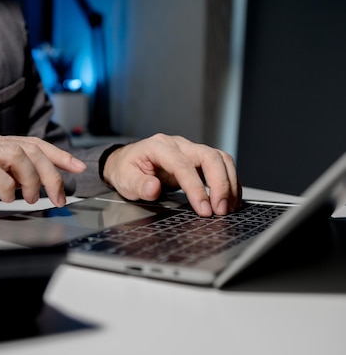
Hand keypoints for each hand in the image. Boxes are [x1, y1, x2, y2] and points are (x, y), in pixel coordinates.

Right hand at [0, 134, 86, 211]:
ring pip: (17, 155)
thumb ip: (2, 174)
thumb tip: (27, 184)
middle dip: (52, 173)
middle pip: (31, 149)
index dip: (59, 155)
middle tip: (59, 197)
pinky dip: (7, 186)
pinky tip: (8, 199)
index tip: (77, 168)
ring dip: (32, 179)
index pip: (33, 144)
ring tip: (32, 199)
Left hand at [102, 134, 241, 216]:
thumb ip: (138, 184)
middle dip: (220, 184)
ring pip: (220, 159)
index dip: (196, 188)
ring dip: (229, 184)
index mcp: (159, 147)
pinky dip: (230, 182)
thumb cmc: (127, 169)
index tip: (203, 208)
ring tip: (227, 208)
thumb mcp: (125, 179)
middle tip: (220, 210)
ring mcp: (190, 150)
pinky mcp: (198, 159)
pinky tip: (230, 200)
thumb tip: (154, 188)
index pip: (182, 165)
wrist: (127, 161)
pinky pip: (221, 166)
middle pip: (209, 157)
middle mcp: (178, 144)